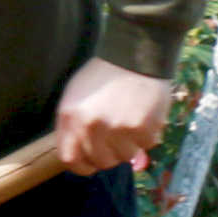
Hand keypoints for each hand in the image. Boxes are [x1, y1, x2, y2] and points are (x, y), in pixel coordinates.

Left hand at [53, 56, 175, 175]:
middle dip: (110, 153)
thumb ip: (73, 126)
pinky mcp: (143, 128)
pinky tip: (144, 114)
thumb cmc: (103, 74)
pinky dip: (147, 134)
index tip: (92, 160)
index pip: (70, 160)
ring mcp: (118, 129)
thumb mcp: (76, 96)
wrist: (135, 52)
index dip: (83, 164)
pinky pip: (145, 145)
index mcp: (70, 117)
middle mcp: (91, 127)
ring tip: (131, 119)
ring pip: (125, 157)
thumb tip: (80, 156)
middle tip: (117, 136)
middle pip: (101, 162)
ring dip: (130, 144)